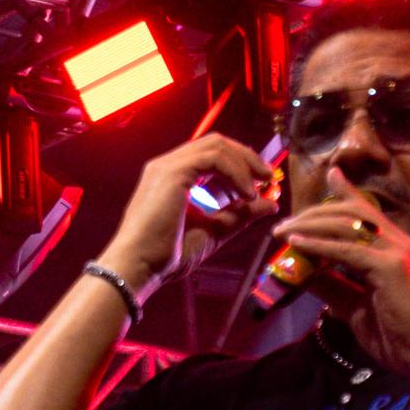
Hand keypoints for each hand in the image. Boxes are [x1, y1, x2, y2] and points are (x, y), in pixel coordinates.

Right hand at [99, 135, 278, 292]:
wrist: (139, 266)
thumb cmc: (166, 255)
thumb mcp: (213, 232)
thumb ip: (239, 216)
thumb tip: (270, 204)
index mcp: (172, 176)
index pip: (211, 155)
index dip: (239, 163)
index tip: (260, 183)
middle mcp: (168, 165)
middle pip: (216, 143)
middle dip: (246, 157)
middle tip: (269, 177)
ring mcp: (168, 166)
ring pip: (217, 146)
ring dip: (244, 163)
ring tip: (260, 186)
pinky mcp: (173, 173)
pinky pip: (213, 158)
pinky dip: (236, 172)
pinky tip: (246, 195)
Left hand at [272, 168, 409, 379]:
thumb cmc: (400, 338)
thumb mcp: (357, 309)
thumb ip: (335, 288)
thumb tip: (305, 275)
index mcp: (398, 249)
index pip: (368, 212)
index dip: (347, 192)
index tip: (330, 176)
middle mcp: (400, 242)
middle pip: (352, 213)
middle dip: (314, 214)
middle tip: (285, 223)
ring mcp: (398, 251)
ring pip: (346, 225)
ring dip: (309, 226)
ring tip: (282, 232)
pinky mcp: (390, 267)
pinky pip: (346, 250)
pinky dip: (318, 245)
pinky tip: (295, 243)